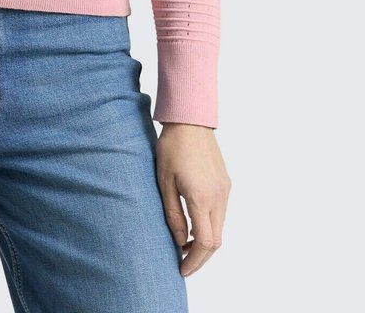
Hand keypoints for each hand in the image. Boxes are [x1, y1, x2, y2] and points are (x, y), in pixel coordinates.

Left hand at [155, 123, 231, 276]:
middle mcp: (218, 197)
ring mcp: (225, 190)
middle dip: (201, 257)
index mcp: (202, 198)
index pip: (204, 243)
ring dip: (206, 241)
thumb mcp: (164, 181)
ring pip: (220, 228)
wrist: (190, 121)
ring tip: (185, 243)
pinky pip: (222, 213)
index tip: (181, 269)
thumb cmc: (172, 147)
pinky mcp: (226, 183)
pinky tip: (195, 223)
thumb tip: (179, 240)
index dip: (194, 261)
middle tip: (183, 262)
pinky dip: (210, 225)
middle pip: (216, 241)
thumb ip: (173, 213)